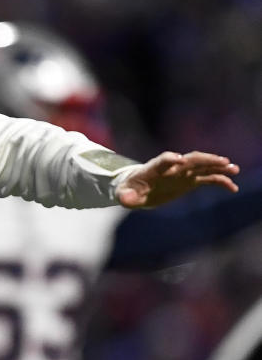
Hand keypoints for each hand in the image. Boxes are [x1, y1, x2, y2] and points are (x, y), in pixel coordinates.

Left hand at [116, 151, 238, 208]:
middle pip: (190, 159)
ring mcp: (182, 173)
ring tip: (234, 169)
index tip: (180, 159)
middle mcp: (171, 168)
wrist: (137, 188)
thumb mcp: (125, 194)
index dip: (170, 159)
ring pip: (202, 166)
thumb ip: (125, 196)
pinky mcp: (189, 181)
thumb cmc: (129, 189)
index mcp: (154, 169)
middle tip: (221, 160)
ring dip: (217, 166)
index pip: (163, 160)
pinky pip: (207, 179)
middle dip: (204, 159)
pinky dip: (220, 181)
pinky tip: (233, 187)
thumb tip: (125, 200)